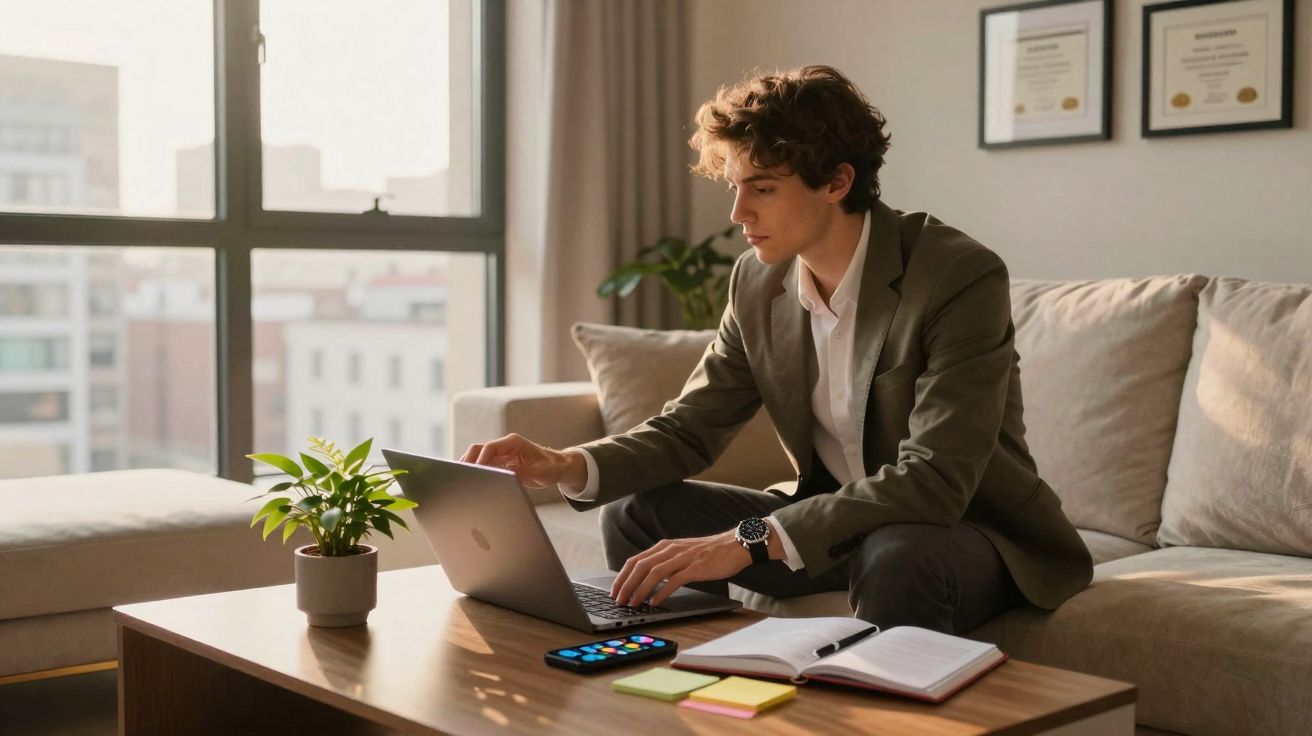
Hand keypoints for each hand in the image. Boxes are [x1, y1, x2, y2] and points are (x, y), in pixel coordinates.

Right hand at [459, 433, 583, 488]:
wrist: (558, 467)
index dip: (480, 460)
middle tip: (461, 476)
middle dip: (469, 461)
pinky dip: (477, 472)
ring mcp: (502, 453)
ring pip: (479, 457)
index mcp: (513, 442)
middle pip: (479, 450)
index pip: (489, 448)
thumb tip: (503, 474)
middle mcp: (505, 445)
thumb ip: (520, 471)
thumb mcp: (538, 471)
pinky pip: (485, 465)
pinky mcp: (501, 462)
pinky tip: (470, 481)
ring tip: (461, 479)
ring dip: (471, 467)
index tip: (474, 472)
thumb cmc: (551, 467)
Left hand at [610, 530, 751, 608]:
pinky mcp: (695, 567)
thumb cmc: (709, 552)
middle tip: (618, 600)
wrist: (735, 545)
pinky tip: (655, 602)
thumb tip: (649, 580)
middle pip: (640, 566)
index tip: (614, 590)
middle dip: (626, 584)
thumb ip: (667, 563)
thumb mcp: (682, 553)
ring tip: (633, 603)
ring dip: (640, 590)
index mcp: (665, 546)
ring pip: (653, 573)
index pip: (635, 560)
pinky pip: (673, 581)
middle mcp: (670, 550)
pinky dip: (661, 592)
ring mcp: (682, 558)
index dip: (622, 576)